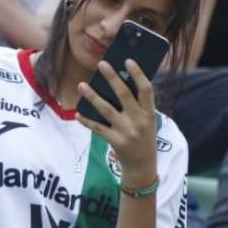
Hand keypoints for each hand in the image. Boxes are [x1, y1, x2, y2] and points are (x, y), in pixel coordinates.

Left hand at [75, 60, 157, 185]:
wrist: (143, 166)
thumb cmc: (145, 138)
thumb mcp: (148, 121)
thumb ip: (138, 106)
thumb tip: (122, 83)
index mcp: (150, 113)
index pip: (146, 89)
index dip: (138, 74)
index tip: (129, 61)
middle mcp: (139, 120)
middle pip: (124, 94)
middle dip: (112, 78)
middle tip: (102, 64)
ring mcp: (126, 131)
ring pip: (106, 109)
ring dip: (92, 96)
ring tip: (82, 85)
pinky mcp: (115, 140)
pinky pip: (97, 128)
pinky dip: (87, 121)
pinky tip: (78, 113)